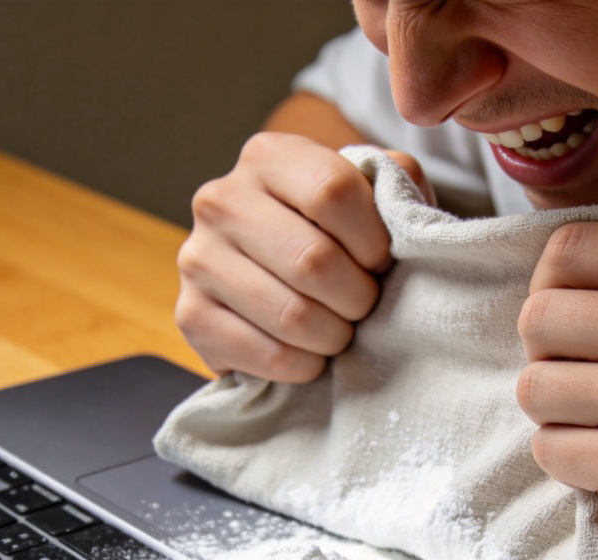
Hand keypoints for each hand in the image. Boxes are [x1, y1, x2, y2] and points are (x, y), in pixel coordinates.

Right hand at [176, 132, 430, 382]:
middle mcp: (221, 200)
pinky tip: (310, 355)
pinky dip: (305, 366)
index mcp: (268, 157)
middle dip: (357, 298)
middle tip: (363, 307)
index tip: (381, 263)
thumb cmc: (336, 242)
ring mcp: (198, 259)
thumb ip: (397, 187)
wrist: (275, 292)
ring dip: (334, 337)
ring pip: (292, 315)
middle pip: (314, 260)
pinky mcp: (191, 316)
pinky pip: (268, 354)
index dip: (374, 240)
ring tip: (339, 332)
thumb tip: (407, 214)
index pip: (334, 191)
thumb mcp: (371, 198)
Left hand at [516, 222, 597, 559]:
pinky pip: (548, 449)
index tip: (571, 323)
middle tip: (586, 380)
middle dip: (547, 355)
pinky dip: (570, 461)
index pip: (567, 249)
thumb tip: (548, 282)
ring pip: (533, 388)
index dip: (550, 289)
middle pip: (536, 318)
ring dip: (555, 414)